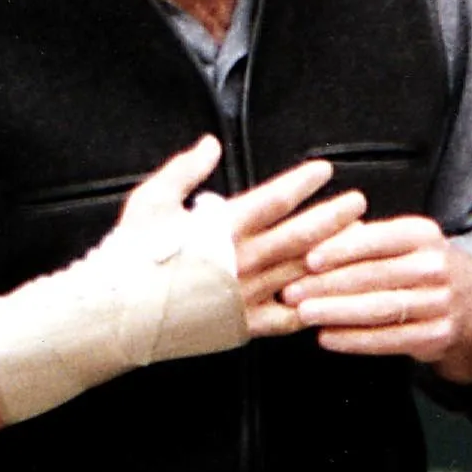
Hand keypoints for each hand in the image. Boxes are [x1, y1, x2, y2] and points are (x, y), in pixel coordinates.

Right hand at [122, 138, 364, 337]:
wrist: (113, 313)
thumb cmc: (128, 254)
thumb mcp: (151, 201)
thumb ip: (186, 170)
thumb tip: (212, 144)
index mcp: (219, 229)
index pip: (273, 201)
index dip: (302, 184)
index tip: (325, 170)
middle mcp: (238, 263)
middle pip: (298, 236)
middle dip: (332, 217)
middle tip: (358, 202)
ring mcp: (243, 297)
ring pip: (300, 274)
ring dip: (332, 257)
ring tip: (358, 242)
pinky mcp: (242, 326)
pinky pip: (286, 318)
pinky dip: (312, 306)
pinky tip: (334, 296)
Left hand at [280, 218, 471, 383]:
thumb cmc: (420, 267)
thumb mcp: (402, 242)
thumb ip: (363, 240)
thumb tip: (312, 241)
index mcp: (423, 235)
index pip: (379, 239)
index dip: (342, 250)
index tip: (308, 259)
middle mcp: (436, 267)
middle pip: (374, 276)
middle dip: (328, 285)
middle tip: (292, 291)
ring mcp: (440, 304)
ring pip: (380, 309)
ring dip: (337, 312)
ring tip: (304, 313)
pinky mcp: (437, 336)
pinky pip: (390, 339)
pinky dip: (354, 340)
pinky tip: (328, 337)